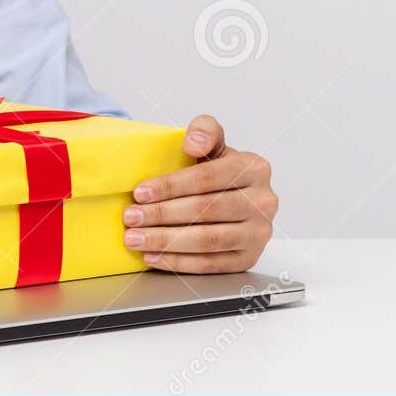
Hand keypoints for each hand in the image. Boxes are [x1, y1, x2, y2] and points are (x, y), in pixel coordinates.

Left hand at [124, 114, 277, 273]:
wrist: (234, 195)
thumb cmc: (218, 169)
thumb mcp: (213, 142)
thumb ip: (205, 130)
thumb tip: (193, 143)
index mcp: (255, 169)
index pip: (207, 178)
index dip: (171, 186)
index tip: (140, 192)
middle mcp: (263, 202)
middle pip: (205, 211)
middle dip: (162, 215)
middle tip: (131, 217)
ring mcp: (258, 233)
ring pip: (207, 241)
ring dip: (166, 241)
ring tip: (136, 238)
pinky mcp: (248, 258)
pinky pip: (211, 264)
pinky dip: (179, 262)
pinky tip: (154, 256)